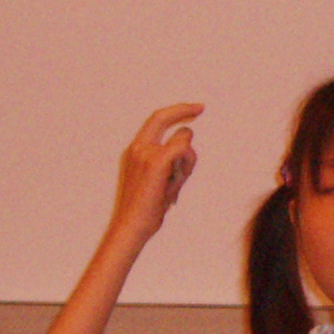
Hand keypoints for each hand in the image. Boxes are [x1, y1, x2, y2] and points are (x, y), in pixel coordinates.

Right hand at [113, 103, 202, 241]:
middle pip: (163, 117)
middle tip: (201, 107)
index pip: (156, 121)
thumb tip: (186, 148)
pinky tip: (176, 184)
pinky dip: (186, 166)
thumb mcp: (158, 180)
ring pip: (182, 140)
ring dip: (188, 162)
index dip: (174, 112)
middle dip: (184, 110)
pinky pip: (183, 150)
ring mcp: (146, 153)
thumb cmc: (145, 209)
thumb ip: (169, 162)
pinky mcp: (156, 161)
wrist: (132, 225)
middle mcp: (139, 148)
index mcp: (136, 150)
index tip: (192, 109)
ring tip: (176, 184)